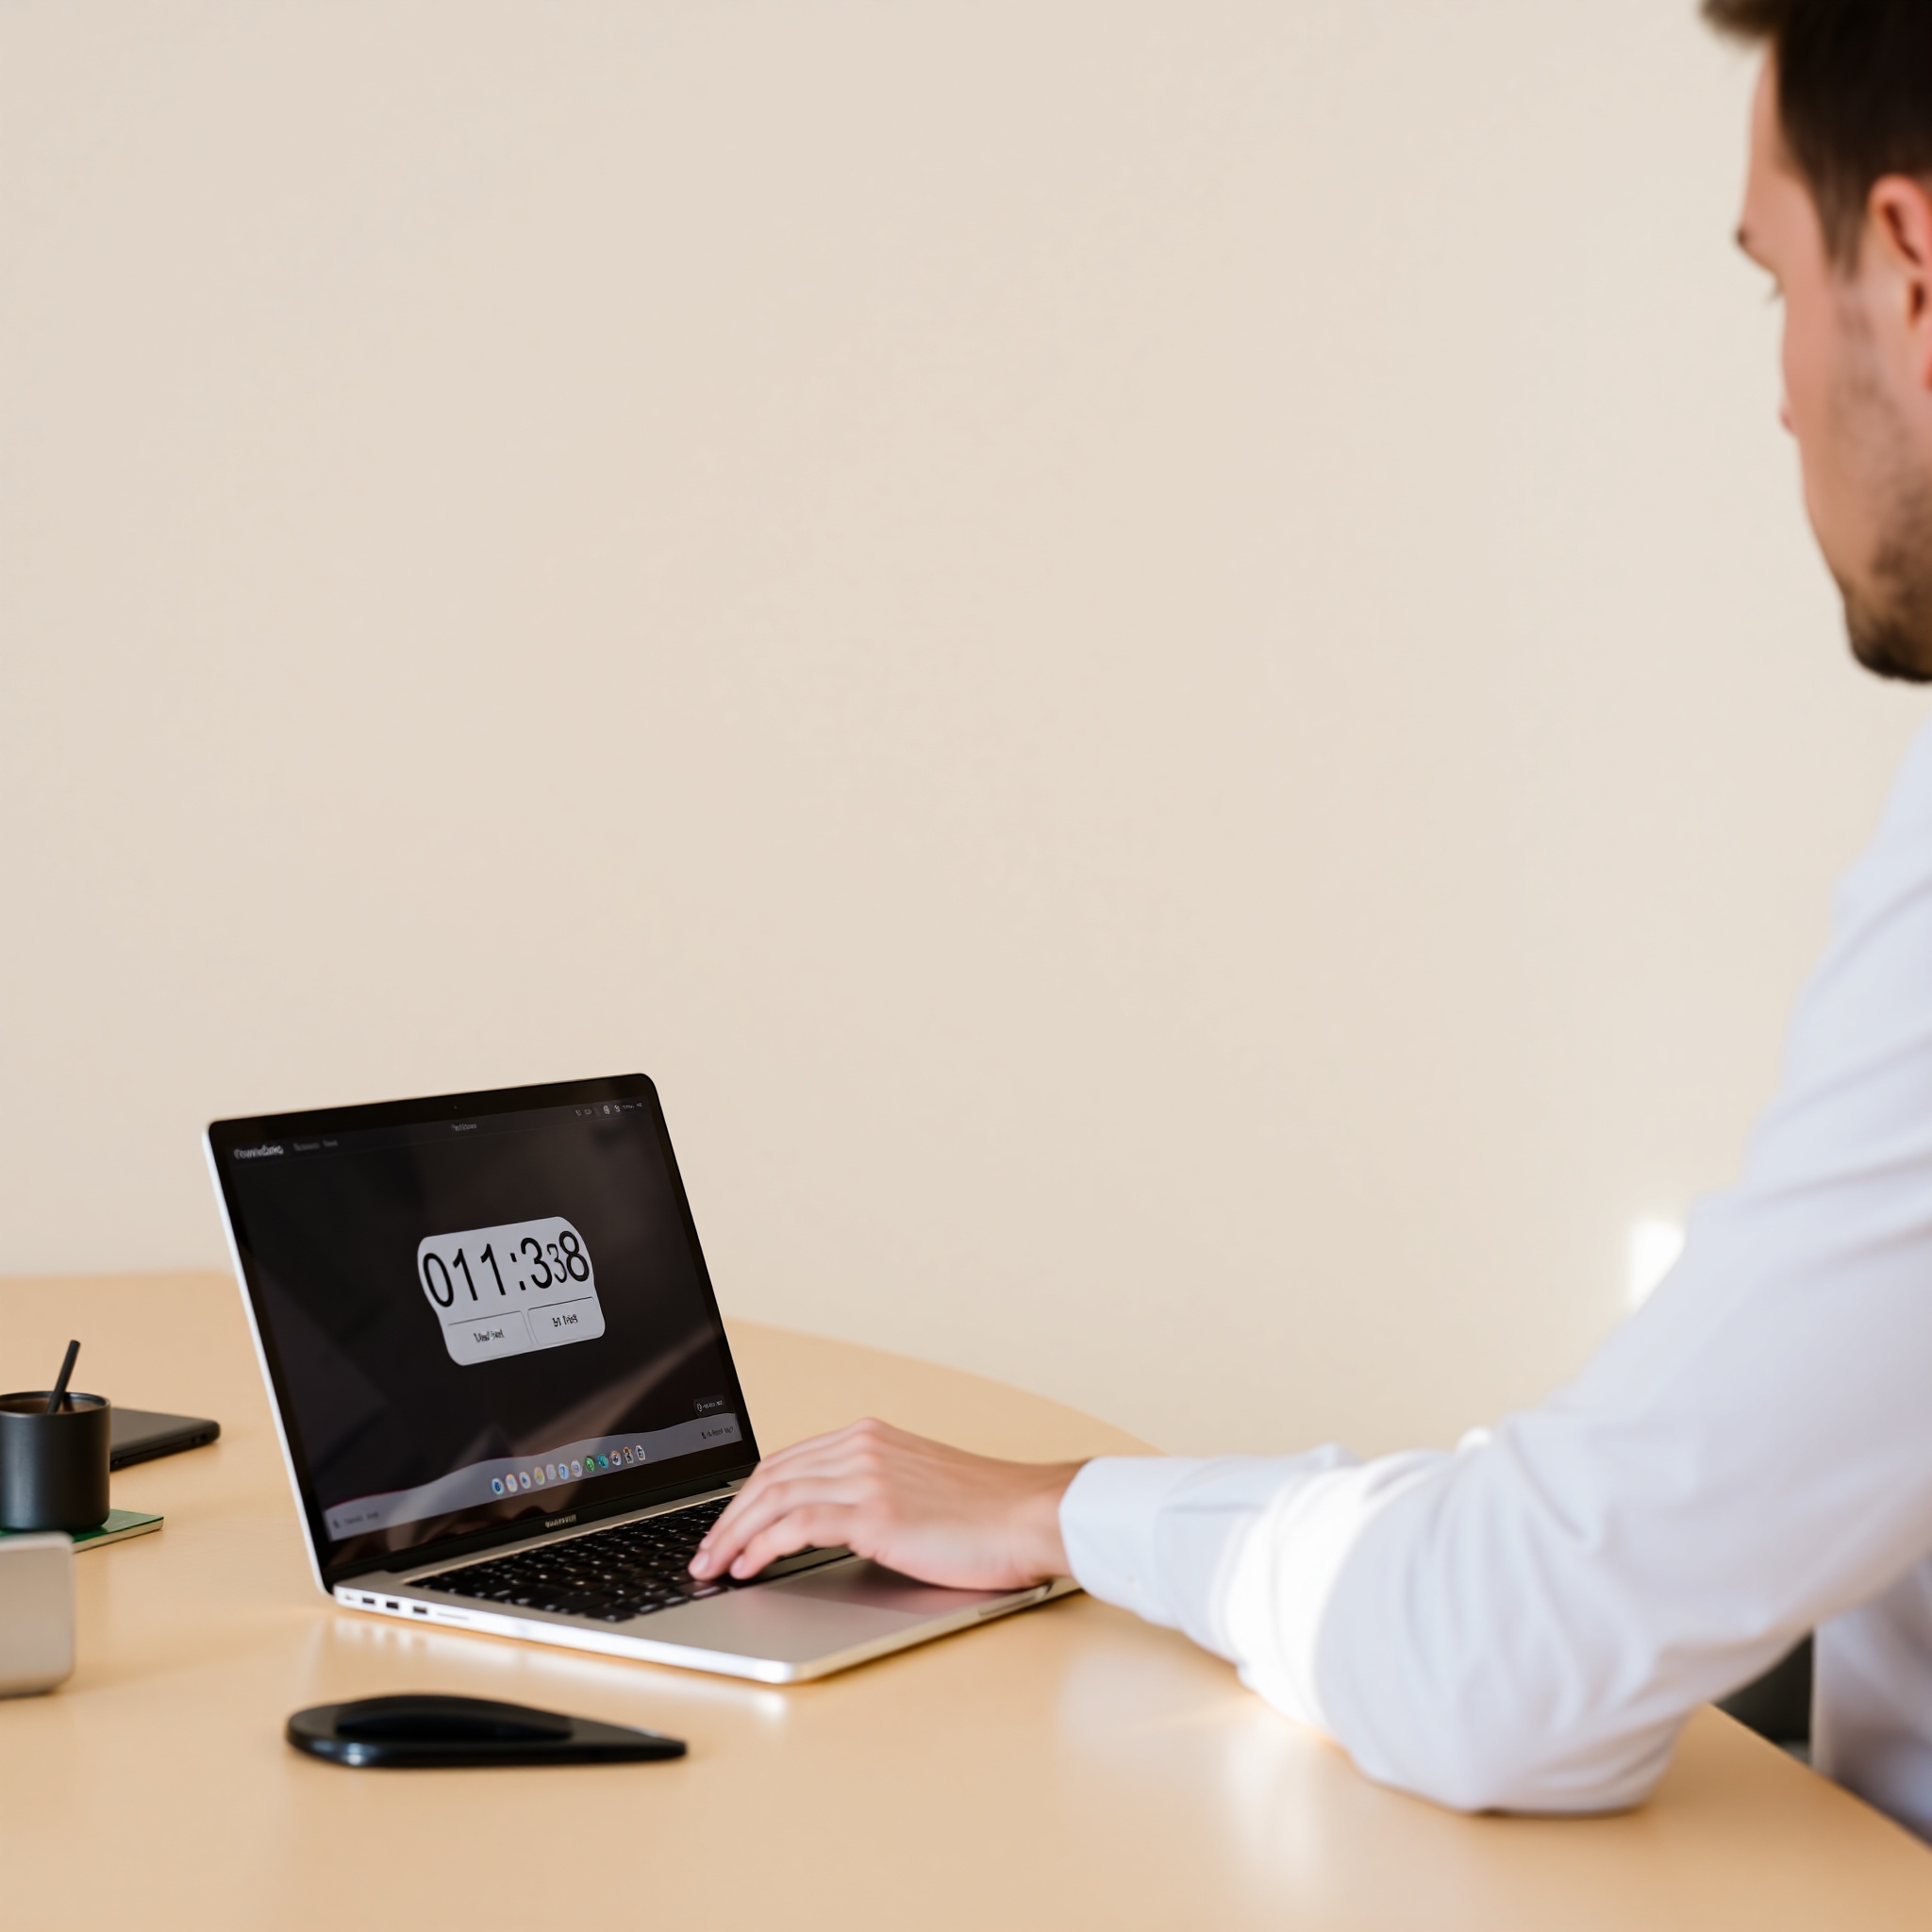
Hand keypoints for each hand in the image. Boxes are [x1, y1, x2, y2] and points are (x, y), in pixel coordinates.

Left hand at [689, 1417, 1083, 1591]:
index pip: (787, 1461)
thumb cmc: (989, 1514)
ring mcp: (868, 1476)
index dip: (747, 1497)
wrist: (1034, 1515)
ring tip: (713, 1566)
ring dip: (733, 1536)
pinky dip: (762, 1547)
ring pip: (774, 1500)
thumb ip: (874, 1493)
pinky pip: (797, 1526)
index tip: (725, 1527)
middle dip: (727, 1518)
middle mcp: (863, 1447)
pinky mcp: (876, 1512)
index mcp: (871, 1437)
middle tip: (704, 1553)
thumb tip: (828, 1526)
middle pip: (770, 1478)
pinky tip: (747, 1568)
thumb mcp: (919, 1488)